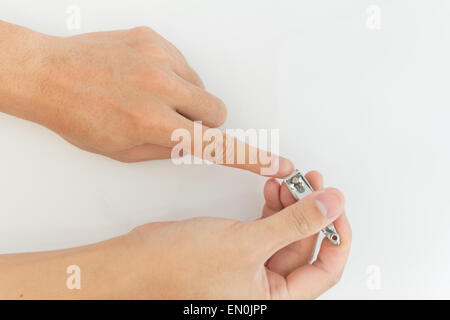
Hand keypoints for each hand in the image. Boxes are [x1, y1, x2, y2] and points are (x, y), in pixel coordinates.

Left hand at [0, 22, 291, 176]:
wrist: (48, 76)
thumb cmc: (78, 116)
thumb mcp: (124, 151)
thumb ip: (169, 149)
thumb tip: (197, 143)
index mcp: (152, 123)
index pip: (215, 144)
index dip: (249, 157)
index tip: (274, 162)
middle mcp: (160, 87)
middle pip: (217, 110)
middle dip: (205, 121)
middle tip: (178, 123)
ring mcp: (157, 58)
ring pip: (200, 86)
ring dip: (185, 97)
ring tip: (149, 97)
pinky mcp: (152, 39)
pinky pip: (183, 64)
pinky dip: (172, 76)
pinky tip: (144, 78)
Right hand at [123, 170, 350, 298]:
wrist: (135, 264)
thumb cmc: (177, 270)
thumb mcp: (247, 243)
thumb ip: (295, 223)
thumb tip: (332, 206)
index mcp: (275, 300)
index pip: (325, 269)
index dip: (336, 234)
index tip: (337, 205)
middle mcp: (266, 288)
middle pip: (305, 246)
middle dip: (311, 210)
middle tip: (313, 183)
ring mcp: (252, 268)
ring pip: (286, 233)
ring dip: (291, 204)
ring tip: (290, 181)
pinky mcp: (238, 249)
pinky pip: (266, 226)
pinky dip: (272, 206)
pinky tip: (273, 189)